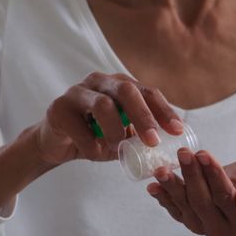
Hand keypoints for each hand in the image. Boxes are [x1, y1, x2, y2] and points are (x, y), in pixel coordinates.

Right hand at [34, 72, 184, 165]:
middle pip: (126, 90)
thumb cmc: (94, 137)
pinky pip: (78, 126)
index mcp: (119, 85)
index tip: (177, 131)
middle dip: (143, 116)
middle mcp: (100, 82)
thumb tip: (170, 149)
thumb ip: (141, 137)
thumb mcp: (123, 136)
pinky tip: (94, 153)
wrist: (57, 144)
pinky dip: (90, 144)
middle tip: (153, 141)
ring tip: (117, 148)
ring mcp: (77, 92)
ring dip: (115, 131)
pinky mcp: (58, 107)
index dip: (164, 110)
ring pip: (103, 104)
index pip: (147, 92)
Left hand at [147, 150, 235, 235]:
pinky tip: (152, 187)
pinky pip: (174, 211)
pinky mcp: (188, 223)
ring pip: (186, 207)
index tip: (203, 154)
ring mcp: (202, 228)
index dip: (213, 175)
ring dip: (172, 187)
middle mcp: (222, 229)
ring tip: (161, 170)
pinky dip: (162, 198)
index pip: (225, 196)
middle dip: (192, 176)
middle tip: (183, 153)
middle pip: (203, 202)